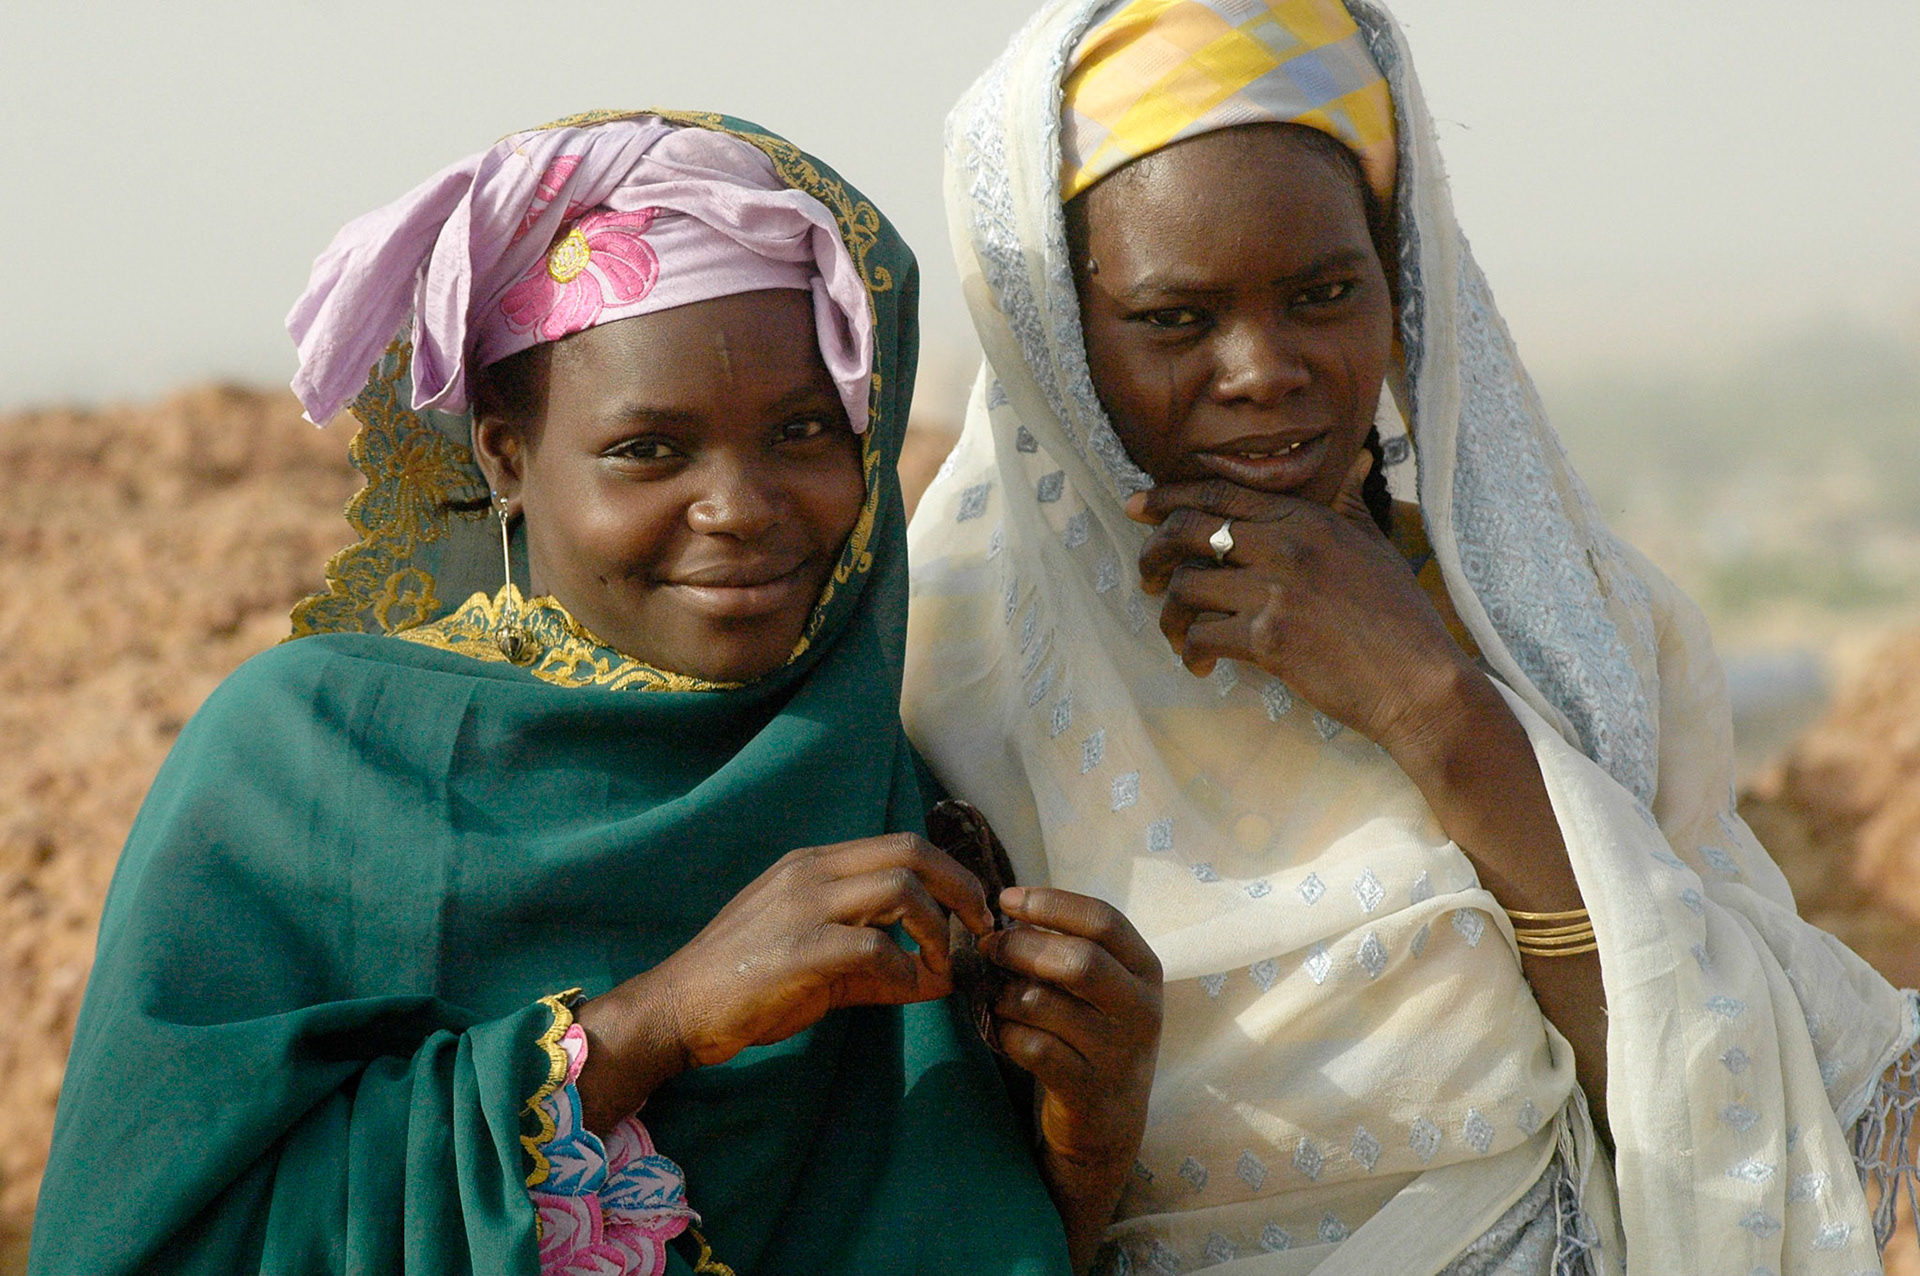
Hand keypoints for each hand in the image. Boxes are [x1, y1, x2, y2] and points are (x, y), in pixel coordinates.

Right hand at [575, 834, 991, 1130]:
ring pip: (900, 888)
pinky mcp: (798, 949)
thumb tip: (940, 977)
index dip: (950, 874)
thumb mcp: (817, 960)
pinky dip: (903, 967)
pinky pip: (873, 944)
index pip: (901, 844)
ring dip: (937, 928)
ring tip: (941, 964)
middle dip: (961, 888)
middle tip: (981, 928)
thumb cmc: (745, 984)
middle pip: (912, 852)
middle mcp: (811, 872)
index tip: (973, 912)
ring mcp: (803, 906)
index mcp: (814, 864)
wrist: (677, 1007)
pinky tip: (903, 986)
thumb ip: (878, 964)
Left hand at [984, 887, 1161, 1271]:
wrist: (1109, 1121)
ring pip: (1045, 1005)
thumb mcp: (1100, 989)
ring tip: (994, 994)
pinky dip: (1006, 1033)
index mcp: (1145, 971)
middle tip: (989, 946)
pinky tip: (1003, 1030)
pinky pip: (1032, 1048)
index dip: (1052, 903)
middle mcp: (1141, 1009)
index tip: (1007, 899)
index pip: (1104, 919)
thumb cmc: (1095, 1036)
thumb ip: (1069, 948)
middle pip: (1078, 960)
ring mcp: (1119, 1053)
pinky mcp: (1089, 1090)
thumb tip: (1010, 911)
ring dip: (1006, 994)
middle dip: (1021, 947)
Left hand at [1126, 452, 1470, 756]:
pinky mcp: (1267, 639)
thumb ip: (1350, 504)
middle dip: (1153, 551)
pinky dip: (1191, 653)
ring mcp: (1274, 592)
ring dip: (1169, 613)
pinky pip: (1202, 635)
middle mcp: (1285, 546)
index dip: (1169, 497)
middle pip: (1189, 530)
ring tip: (1177, 632)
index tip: (1137, 505)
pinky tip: (1200, 665)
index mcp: (1306, 519)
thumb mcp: (1377, 546)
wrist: (1420, 681)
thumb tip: (1359, 459)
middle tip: (1147, 574)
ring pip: (1186, 586)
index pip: (1220, 493)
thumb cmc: (1402, 619)